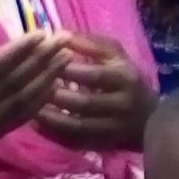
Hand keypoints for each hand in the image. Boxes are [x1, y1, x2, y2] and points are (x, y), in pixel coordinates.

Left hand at [36, 33, 153, 151]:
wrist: (149, 117)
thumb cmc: (126, 79)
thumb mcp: (116, 56)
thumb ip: (91, 44)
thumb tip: (59, 34)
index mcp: (125, 78)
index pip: (95, 76)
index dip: (68, 70)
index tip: (44, 63)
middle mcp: (121, 105)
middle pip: (84, 103)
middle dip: (56, 95)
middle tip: (31, 88)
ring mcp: (111, 129)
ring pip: (76, 126)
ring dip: (50, 117)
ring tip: (30, 106)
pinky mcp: (101, 145)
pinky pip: (73, 142)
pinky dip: (53, 134)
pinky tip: (35, 124)